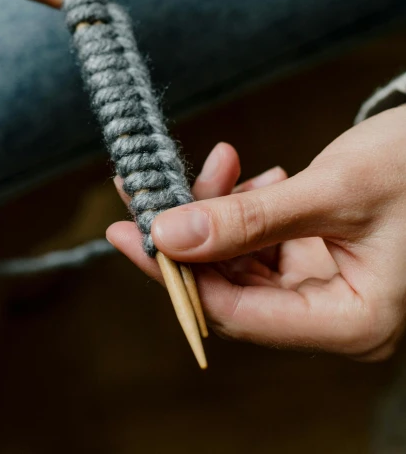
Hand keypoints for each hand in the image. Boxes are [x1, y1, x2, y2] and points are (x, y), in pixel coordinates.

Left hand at [108, 106, 405, 360]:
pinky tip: (252, 176)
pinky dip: (246, 207)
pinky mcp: (319, 257)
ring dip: (219, 211)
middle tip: (151, 186)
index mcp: (351, 322)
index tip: (132, 231)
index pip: (239, 313)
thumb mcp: (332, 192)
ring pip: (242, 260)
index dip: (178, 274)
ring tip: (220, 162)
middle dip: (191, 233)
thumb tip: (171, 235)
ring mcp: (326, 286)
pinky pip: (262, 241)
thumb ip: (249, 219)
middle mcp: (335, 315)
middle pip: (233, 287)